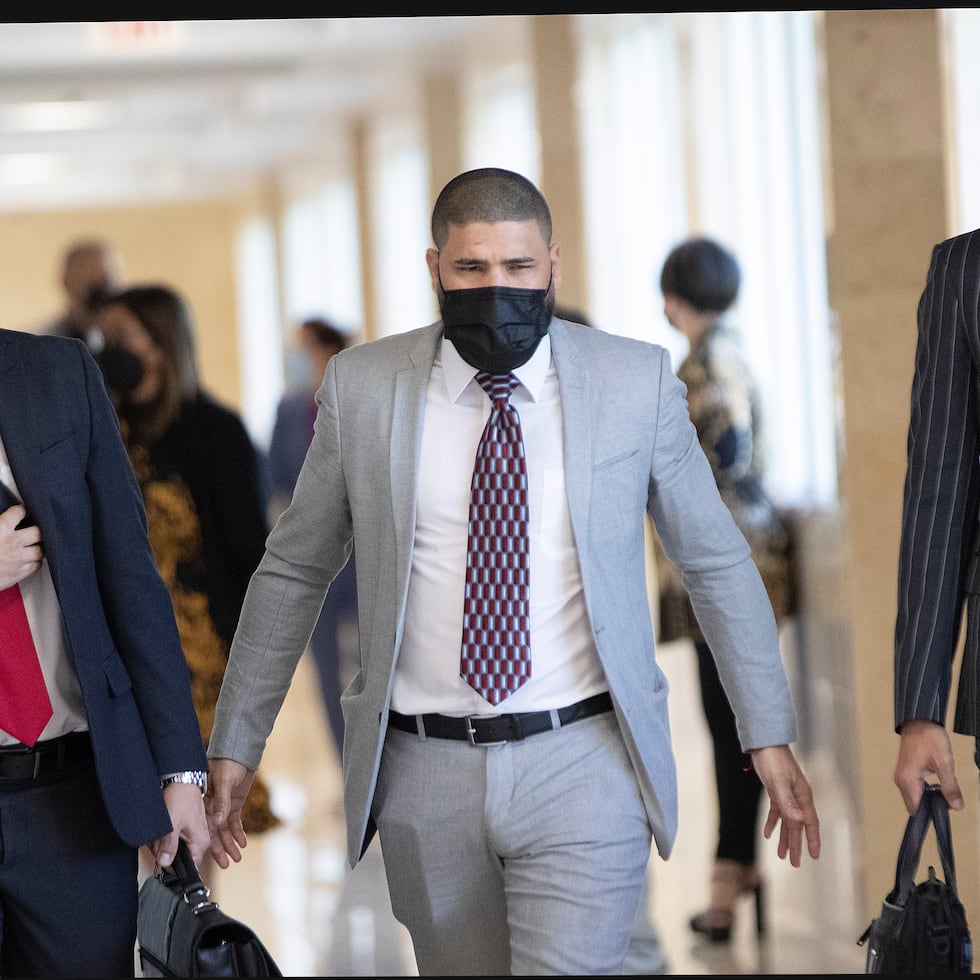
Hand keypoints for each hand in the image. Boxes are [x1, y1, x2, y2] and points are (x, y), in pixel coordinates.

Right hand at [0, 505, 40, 589]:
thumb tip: (1, 521)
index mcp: (0, 528)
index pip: (18, 512)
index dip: (20, 511)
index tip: (21, 512)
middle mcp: (12, 542)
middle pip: (38, 532)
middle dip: (36, 530)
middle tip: (33, 530)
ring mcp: (17, 559)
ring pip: (40, 551)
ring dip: (38, 547)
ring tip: (34, 545)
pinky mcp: (17, 574)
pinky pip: (36, 566)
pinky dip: (36, 562)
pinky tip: (31, 560)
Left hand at [150, 782, 209, 867]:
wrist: (182, 781)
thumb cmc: (181, 798)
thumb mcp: (171, 824)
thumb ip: (168, 846)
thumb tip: (164, 864)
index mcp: (201, 843)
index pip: (189, 868)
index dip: (173, 867)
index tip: (162, 861)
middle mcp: (201, 840)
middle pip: (179, 859)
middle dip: (166, 853)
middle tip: (160, 841)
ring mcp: (195, 834)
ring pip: (175, 849)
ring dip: (164, 844)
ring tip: (162, 831)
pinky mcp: (188, 828)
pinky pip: (175, 840)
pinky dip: (166, 836)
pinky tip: (164, 828)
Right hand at [205, 758, 254, 868]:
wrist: (239, 753)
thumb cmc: (227, 764)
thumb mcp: (224, 781)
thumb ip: (222, 801)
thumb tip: (218, 822)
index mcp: (204, 804)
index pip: (205, 828)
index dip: (208, 844)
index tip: (213, 858)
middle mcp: (211, 808)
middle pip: (215, 833)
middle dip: (220, 848)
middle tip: (226, 864)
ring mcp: (223, 807)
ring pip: (225, 830)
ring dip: (230, 843)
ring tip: (236, 857)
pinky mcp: (233, 805)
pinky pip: (235, 822)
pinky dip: (238, 832)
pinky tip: (242, 843)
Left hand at [748, 744, 820, 865]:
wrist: (764, 742)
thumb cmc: (773, 760)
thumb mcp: (778, 782)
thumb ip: (788, 802)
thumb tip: (799, 821)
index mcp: (802, 796)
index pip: (809, 823)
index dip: (811, 840)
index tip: (814, 856)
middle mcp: (797, 797)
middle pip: (798, 825)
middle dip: (796, 844)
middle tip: (794, 863)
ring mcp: (787, 794)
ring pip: (787, 821)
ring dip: (785, 837)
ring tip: (782, 855)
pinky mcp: (776, 790)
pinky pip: (777, 811)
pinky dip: (773, 823)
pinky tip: (768, 833)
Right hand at [894, 719, 963, 814]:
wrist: (919, 721)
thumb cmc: (928, 738)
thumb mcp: (944, 763)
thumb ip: (950, 787)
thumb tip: (956, 805)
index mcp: (908, 780)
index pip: (916, 808)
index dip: (930, 813)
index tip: (943, 811)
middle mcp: (901, 780)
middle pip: (915, 804)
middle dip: (931, 805)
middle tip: (946, 798)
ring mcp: (902, 775)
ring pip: (915, 796)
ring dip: (928, 797)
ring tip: (942, 787)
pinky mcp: (905, 771)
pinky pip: (914, 788)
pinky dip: (925, 790)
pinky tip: (936, 782)